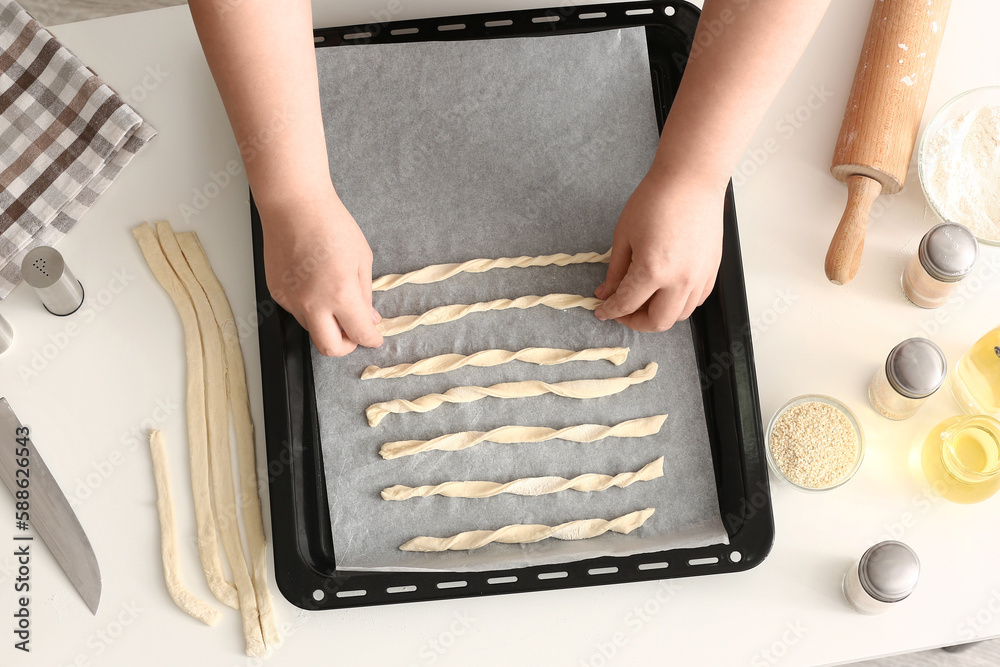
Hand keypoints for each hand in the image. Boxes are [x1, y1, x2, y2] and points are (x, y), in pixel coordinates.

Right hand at [259, 186, 382, 355]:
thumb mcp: (361, 258)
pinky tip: (316, 285)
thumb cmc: (330, 224)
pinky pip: (297, 312)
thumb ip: (365, 293)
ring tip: (335, 299)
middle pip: (330, 349)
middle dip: (346, 346)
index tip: (374, 337)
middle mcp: (313, 303)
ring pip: (313, 330)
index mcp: (340, 294)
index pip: (360, 334)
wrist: (294, 205)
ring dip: (327, 325)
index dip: (372, 339)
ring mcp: (291, 300)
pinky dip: (311, 308)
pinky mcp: (276, 293)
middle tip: (354, 333)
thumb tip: (369, 318)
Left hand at [594, 170, 724, 331]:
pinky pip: (696, 300)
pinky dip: (680, 304)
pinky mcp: (712, 270)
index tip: (602, 311)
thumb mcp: (624, 236)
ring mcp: (699, 277)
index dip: (610, 311)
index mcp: (652, 271)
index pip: (627, 304)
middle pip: (657, 322)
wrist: (690, 180)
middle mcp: (680, 280)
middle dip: (635, 322)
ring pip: (680, 315)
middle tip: (622, 311)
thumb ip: (615, 271)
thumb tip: (606, 293)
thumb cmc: (656, 200)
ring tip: (644, 301)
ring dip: (659, 315)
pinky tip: (666, 292)